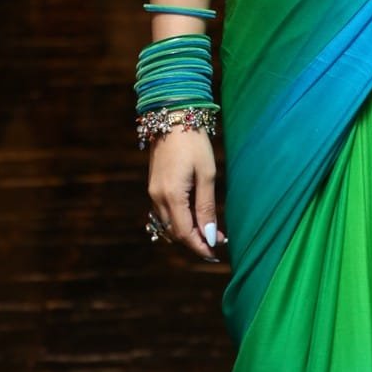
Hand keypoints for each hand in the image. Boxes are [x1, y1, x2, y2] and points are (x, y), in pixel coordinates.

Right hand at [147, 131, 227, 260]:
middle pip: (175, 233)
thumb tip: (209, 236)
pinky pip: (165, 213)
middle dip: (196, 241)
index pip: (184, 234)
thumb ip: (206, 206)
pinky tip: (195, 216)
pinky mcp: (154, 186)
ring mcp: (153, 192)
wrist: (173, 116)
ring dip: (188, 232)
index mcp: (171, 195)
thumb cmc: (194, 143)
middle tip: (219, 241)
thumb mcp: (207, 174)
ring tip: (211, 231)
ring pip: (169, 225)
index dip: (199, 246)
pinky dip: (180, 220)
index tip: (216, 254)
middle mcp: (157, 197)